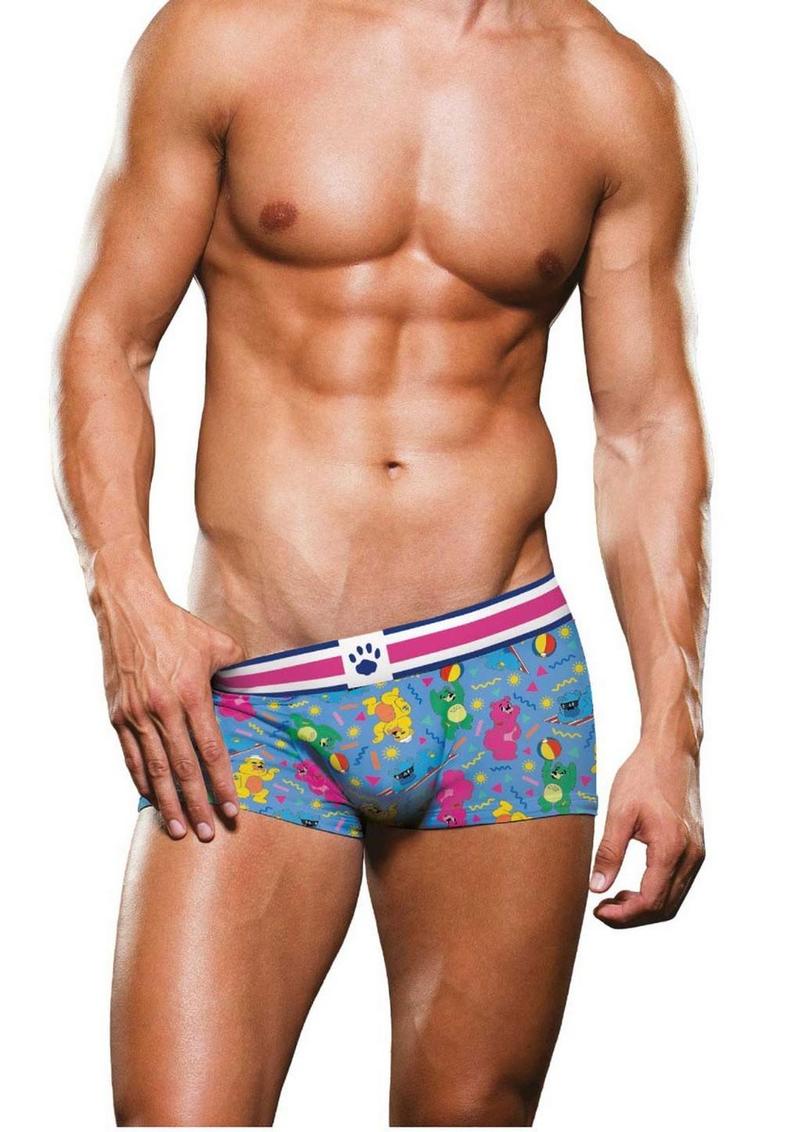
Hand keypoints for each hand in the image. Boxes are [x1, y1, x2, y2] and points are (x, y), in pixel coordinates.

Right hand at [97, 587, 244, 840]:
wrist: (129, 610)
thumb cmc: (177, 626)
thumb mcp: (219, 643)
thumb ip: (238, 670)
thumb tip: (253, 689)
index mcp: (191, 694)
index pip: (210, 751)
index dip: (222, 784)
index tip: (232, 810)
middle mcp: (161, 709)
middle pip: (182, 769)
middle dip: (197, 805)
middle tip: (207, 834)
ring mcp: (136, 715)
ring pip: (154, 770)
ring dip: (167, 803)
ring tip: (178, 829)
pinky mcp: (117, 714)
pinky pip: (131, 756)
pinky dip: (141, 781)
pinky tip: (151, 800)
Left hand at [589, 745, 704, 926]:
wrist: (672, 750)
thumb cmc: (644, 775)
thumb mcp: (618, 812)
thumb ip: (609, 853)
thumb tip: (596, 888)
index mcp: (671, 848)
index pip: (650, 902)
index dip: (623, 916)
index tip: (597, 911)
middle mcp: (691, 856)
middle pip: (665, 908)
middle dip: (632, 916)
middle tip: (602, 910)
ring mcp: (697, 853)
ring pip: (674, 899)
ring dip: (644, 907)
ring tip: (613, 898)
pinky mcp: (696, 848)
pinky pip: (679, 884)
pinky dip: (656, 893)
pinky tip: (632, 884)